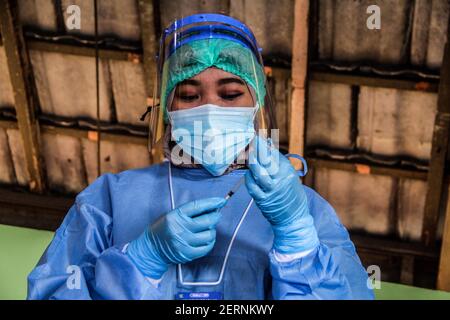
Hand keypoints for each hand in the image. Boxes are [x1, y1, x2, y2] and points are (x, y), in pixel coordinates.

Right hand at [127, 197, 225, 278]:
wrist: (151, 249)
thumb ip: (189, 212)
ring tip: (208, 229)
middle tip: (216, 215)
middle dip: (215, 216)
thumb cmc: (163, 229)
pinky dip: (210, 242)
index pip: (197, 206)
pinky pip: (207, 247)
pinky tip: (206, 239)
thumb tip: (211, 208)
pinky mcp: (187, 254)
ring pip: (209, 234)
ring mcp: (184, 242)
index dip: (211, 203)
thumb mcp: (172, 215)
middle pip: (207, 220)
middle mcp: (180, 228)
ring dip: (212, 230)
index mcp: (175, 216)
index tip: (221, 201)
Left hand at [245, 136, 318, 253]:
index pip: (275, 155)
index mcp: (288, 173)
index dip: (265, 146)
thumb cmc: (292, 195)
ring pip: (259, 173)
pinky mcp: (263, 200)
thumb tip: (267, 148)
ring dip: (252, 162)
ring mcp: (271, 191)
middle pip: (267, 161)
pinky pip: (253, 187)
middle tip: (251, 140)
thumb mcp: (291, 177)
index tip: (258, 138)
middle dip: (258, 149)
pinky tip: (248, 173)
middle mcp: (281, 180)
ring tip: (248, 154)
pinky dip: (249, 179)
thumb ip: (279, 164)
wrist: (294, 218)